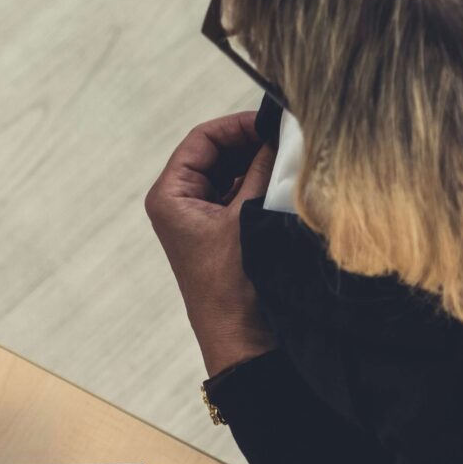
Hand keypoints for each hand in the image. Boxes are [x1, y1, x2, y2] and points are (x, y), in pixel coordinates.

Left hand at [144, 113, 279, 377]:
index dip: (237, 127)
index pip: (202, 140)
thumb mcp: (247, 216)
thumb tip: (277, 132)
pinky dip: (262, 185)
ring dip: (260, 164)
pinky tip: (288, 182)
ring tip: (292, 158)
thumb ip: (261, 168)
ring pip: (232, 174)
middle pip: (217, 154)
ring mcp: (201, 219)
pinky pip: (241, 196)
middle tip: (288, 137)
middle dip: (251, 144)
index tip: (271, 122)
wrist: (243, 341)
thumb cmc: (233, 284)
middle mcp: (181, 203)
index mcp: (170, 195)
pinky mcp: (222, 234)